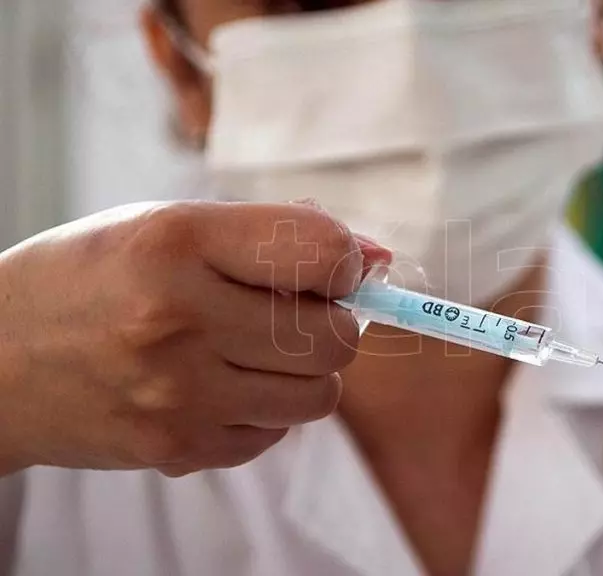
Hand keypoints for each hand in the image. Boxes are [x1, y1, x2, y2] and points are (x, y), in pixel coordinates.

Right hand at [0, 201, 389, 476]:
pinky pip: (276, 433)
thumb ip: (277, 236)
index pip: (322, 250)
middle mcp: (178, 320)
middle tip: (294, 313)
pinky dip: (264, 409)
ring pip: (321, 395)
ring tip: (254, 351)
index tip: (328, 268)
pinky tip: (218, 386)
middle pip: (336, 336)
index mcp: (176, 242)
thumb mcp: (172, 226)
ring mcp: (177, 394)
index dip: (344, 260)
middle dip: (333, 322)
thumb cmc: (93, 278)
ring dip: (305, 372)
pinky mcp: (176, 449)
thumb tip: (378, 258)